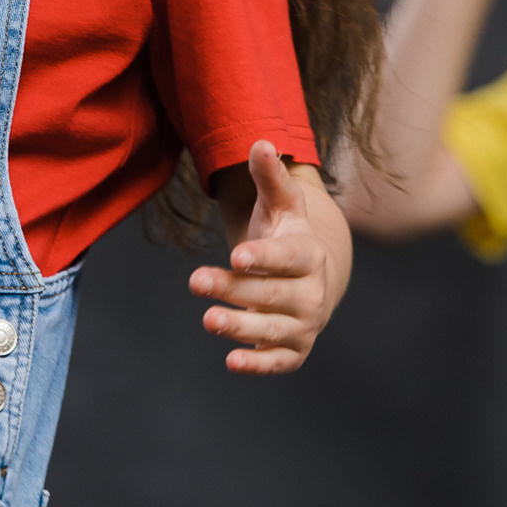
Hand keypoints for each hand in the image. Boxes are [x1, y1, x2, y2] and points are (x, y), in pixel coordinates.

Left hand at [192, 142, 349, 374]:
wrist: (310, 275)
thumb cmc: (286, 234)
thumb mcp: (280, 203)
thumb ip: (269, 176)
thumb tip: (261, 142)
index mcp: (308, 254)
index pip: (287, 257)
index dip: (263, 257)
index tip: (237, 256)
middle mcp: (311, 292)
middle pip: (271, 293)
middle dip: (234, 289)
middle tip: (196, 281)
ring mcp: (303, 323)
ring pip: (272, 329)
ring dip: (241, 327)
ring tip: (208, 320)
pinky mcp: (294, 349)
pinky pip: (279, 361)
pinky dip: (259, 364)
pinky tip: (232, 361)